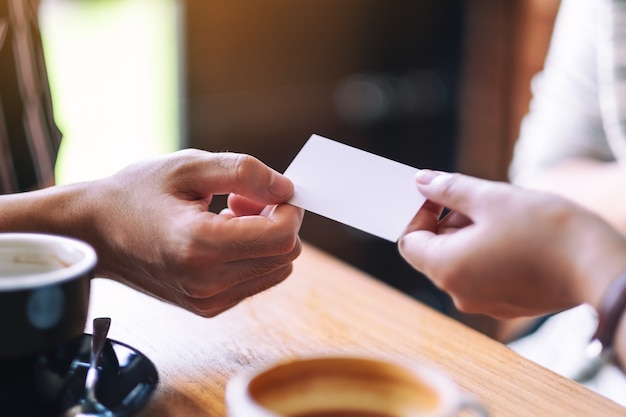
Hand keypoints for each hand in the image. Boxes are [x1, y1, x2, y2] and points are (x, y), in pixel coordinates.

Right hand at [84, 149, 303, 316]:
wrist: (96, 233)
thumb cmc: (137, 194)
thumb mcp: (189, 167)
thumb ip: (244, 172)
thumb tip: (286, 188)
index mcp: (200, 245)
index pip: (281, 237)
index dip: (290, 209)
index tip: (273, 189)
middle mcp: (206, 282)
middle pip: (285, 256)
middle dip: (279, 221)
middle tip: (244, 199)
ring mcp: (207, 300)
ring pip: (276, 269)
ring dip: (266, 238)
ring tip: (229, 215)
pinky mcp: (207, 307)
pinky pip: (256, 280)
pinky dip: (251, 254)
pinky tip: (221, 235)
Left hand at [398, 170, 625, 318]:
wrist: (600, 267)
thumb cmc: (545, 230)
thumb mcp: (491, 198)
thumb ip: (450, 189)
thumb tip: (422, 182)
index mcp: (447, 269)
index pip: (409, 241)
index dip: (418, 215)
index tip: (440, 196)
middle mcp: (459, 293)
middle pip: (434, 251)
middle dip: (449, 221)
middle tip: (479, 201)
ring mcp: (483, 303)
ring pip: (460, 261)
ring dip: (471, 234)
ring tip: (504, 216)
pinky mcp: (507, 303)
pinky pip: (483, 273)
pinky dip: (488, 252)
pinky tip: (517, 236)